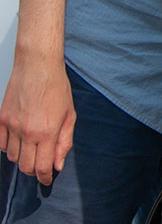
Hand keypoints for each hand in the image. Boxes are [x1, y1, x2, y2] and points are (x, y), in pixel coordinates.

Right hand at [0, 56, 75, 184]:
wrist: (37, 66)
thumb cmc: (56, 87)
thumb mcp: (70, 115)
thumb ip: (64, 142)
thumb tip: (58, 164)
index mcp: (47, 132)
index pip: (42, 167)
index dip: (44, 178)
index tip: (47, 180)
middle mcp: (27, 131)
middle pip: (25, 166)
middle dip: (33, 171)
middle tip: (40, 166)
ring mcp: (11, 126)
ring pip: (12, 157)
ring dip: (22, 158)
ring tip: (32, 149)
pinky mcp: (0, 119)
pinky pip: (0, 144)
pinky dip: (8, 148)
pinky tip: (18, 141)